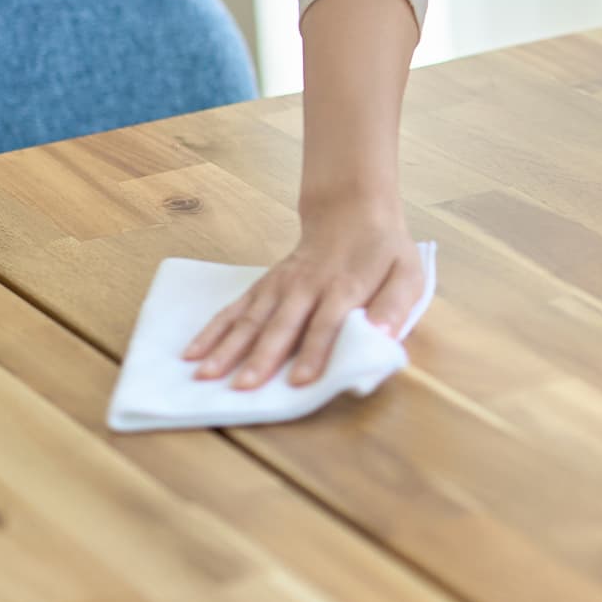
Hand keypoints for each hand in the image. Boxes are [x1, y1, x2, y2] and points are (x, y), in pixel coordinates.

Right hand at [183, 191, 424, 388]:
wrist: (352, 212)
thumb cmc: (383, 252)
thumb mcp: (408, 274)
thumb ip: (397, 305)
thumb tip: (383, 334)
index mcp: (345, 287)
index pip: (327, 323)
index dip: (315, 351)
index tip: (300, 380)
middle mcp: (307, 287)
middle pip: (282, 324)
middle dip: (262, 357)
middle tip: (242, 388)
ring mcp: (281, 286)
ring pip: (251, 318)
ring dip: (228, 347)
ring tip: (205, 375)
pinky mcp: (264, 286)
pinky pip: (235, 309)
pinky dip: (213, 330)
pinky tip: (192, 353)